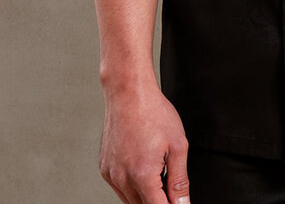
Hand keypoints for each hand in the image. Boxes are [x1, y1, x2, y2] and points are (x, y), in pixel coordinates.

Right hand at [99, 83, 190, 203]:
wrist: (129, 93)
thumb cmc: (154, 113)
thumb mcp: (177, 145)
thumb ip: (180, 180)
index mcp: (142, 175)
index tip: (178, 202)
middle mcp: (122, 179)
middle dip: (159, 200)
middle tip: (171, 184)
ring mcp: (110, 174)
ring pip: (130, 200)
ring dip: (146, 195)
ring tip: (159, 169)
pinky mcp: (104, 168)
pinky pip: (120, 187)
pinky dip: (133, 184)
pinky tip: (143, 165)